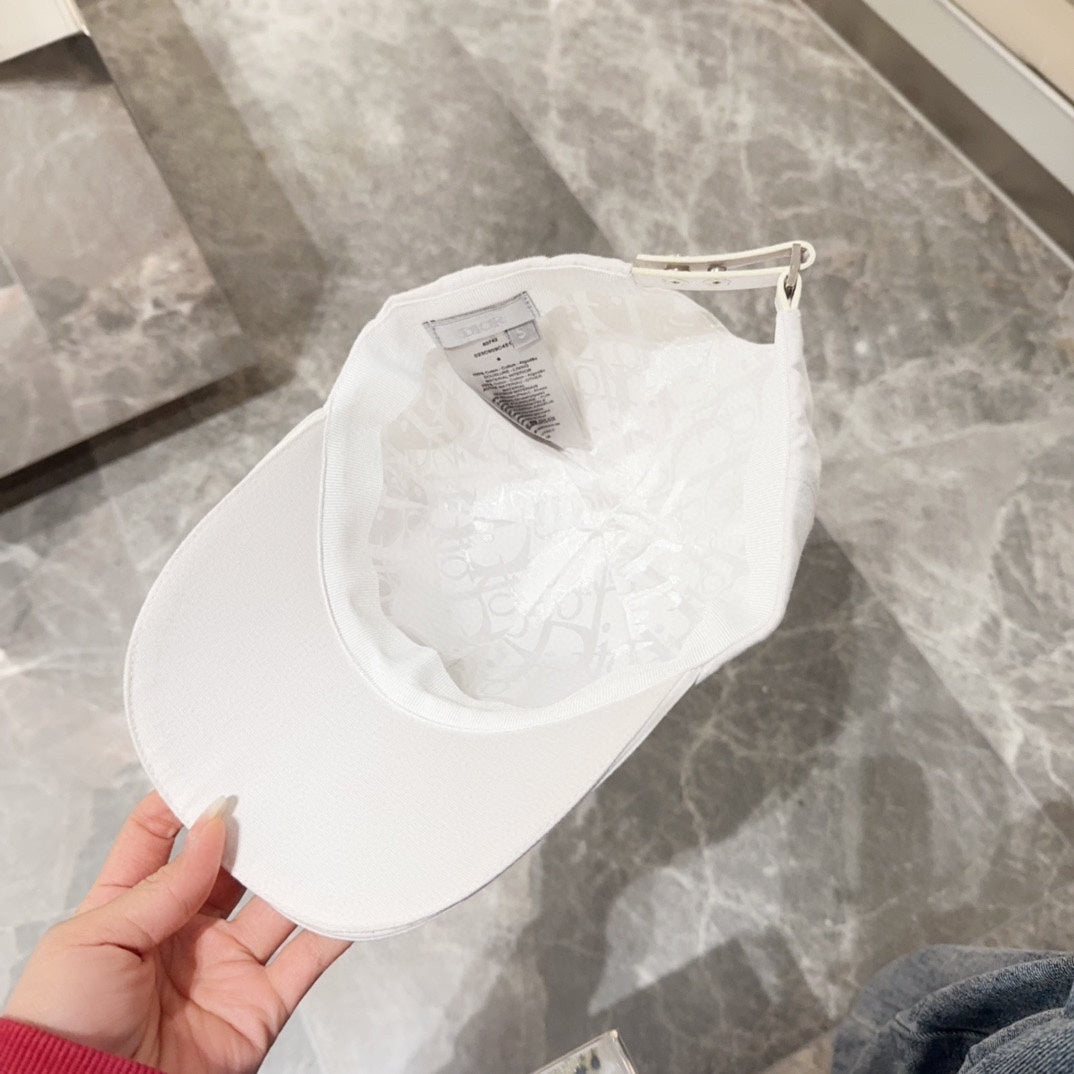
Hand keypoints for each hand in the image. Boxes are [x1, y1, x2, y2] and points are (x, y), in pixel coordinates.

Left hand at [3, 792, 349, 1073]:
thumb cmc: (62, 1028)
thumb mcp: (94, 940)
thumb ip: (162, 885)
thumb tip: (214, 827)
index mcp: (132, 909)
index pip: (160, 838)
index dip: (186, 802)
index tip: (219, 771)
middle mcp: (184, 933)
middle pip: (230, 867)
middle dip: (256, 831)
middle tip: (285, 794)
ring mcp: (224, 968)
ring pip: (277, 906)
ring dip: (302, 872)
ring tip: (327, 833)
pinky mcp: (259, 1006)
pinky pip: (307, 960)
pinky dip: (336, 929)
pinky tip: (352, 895)